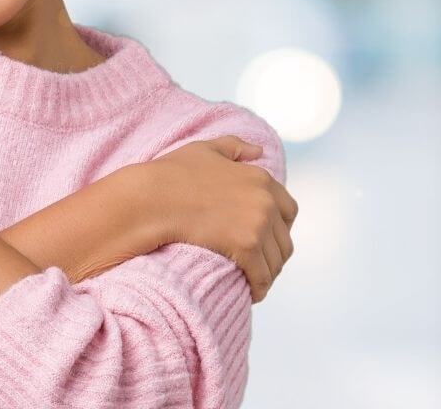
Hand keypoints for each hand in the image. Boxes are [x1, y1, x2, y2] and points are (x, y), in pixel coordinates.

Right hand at [144, 135, 298, 302]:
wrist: (152, 198)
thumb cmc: (171, 174)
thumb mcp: (205, 149)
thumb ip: (235, 147)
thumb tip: (258, 151)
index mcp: (261, 178)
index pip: (288, 211)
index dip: (280, 229)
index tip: (266, 241)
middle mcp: (266, 200)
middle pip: (284, 239)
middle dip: (274, 255)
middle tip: (258, 266)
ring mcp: (258, 223)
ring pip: (276, 261)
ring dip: (268, 274)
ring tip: (254, 282)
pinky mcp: (247, 247)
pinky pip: (263, 276)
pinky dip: (260, 287)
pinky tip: (251, 293)